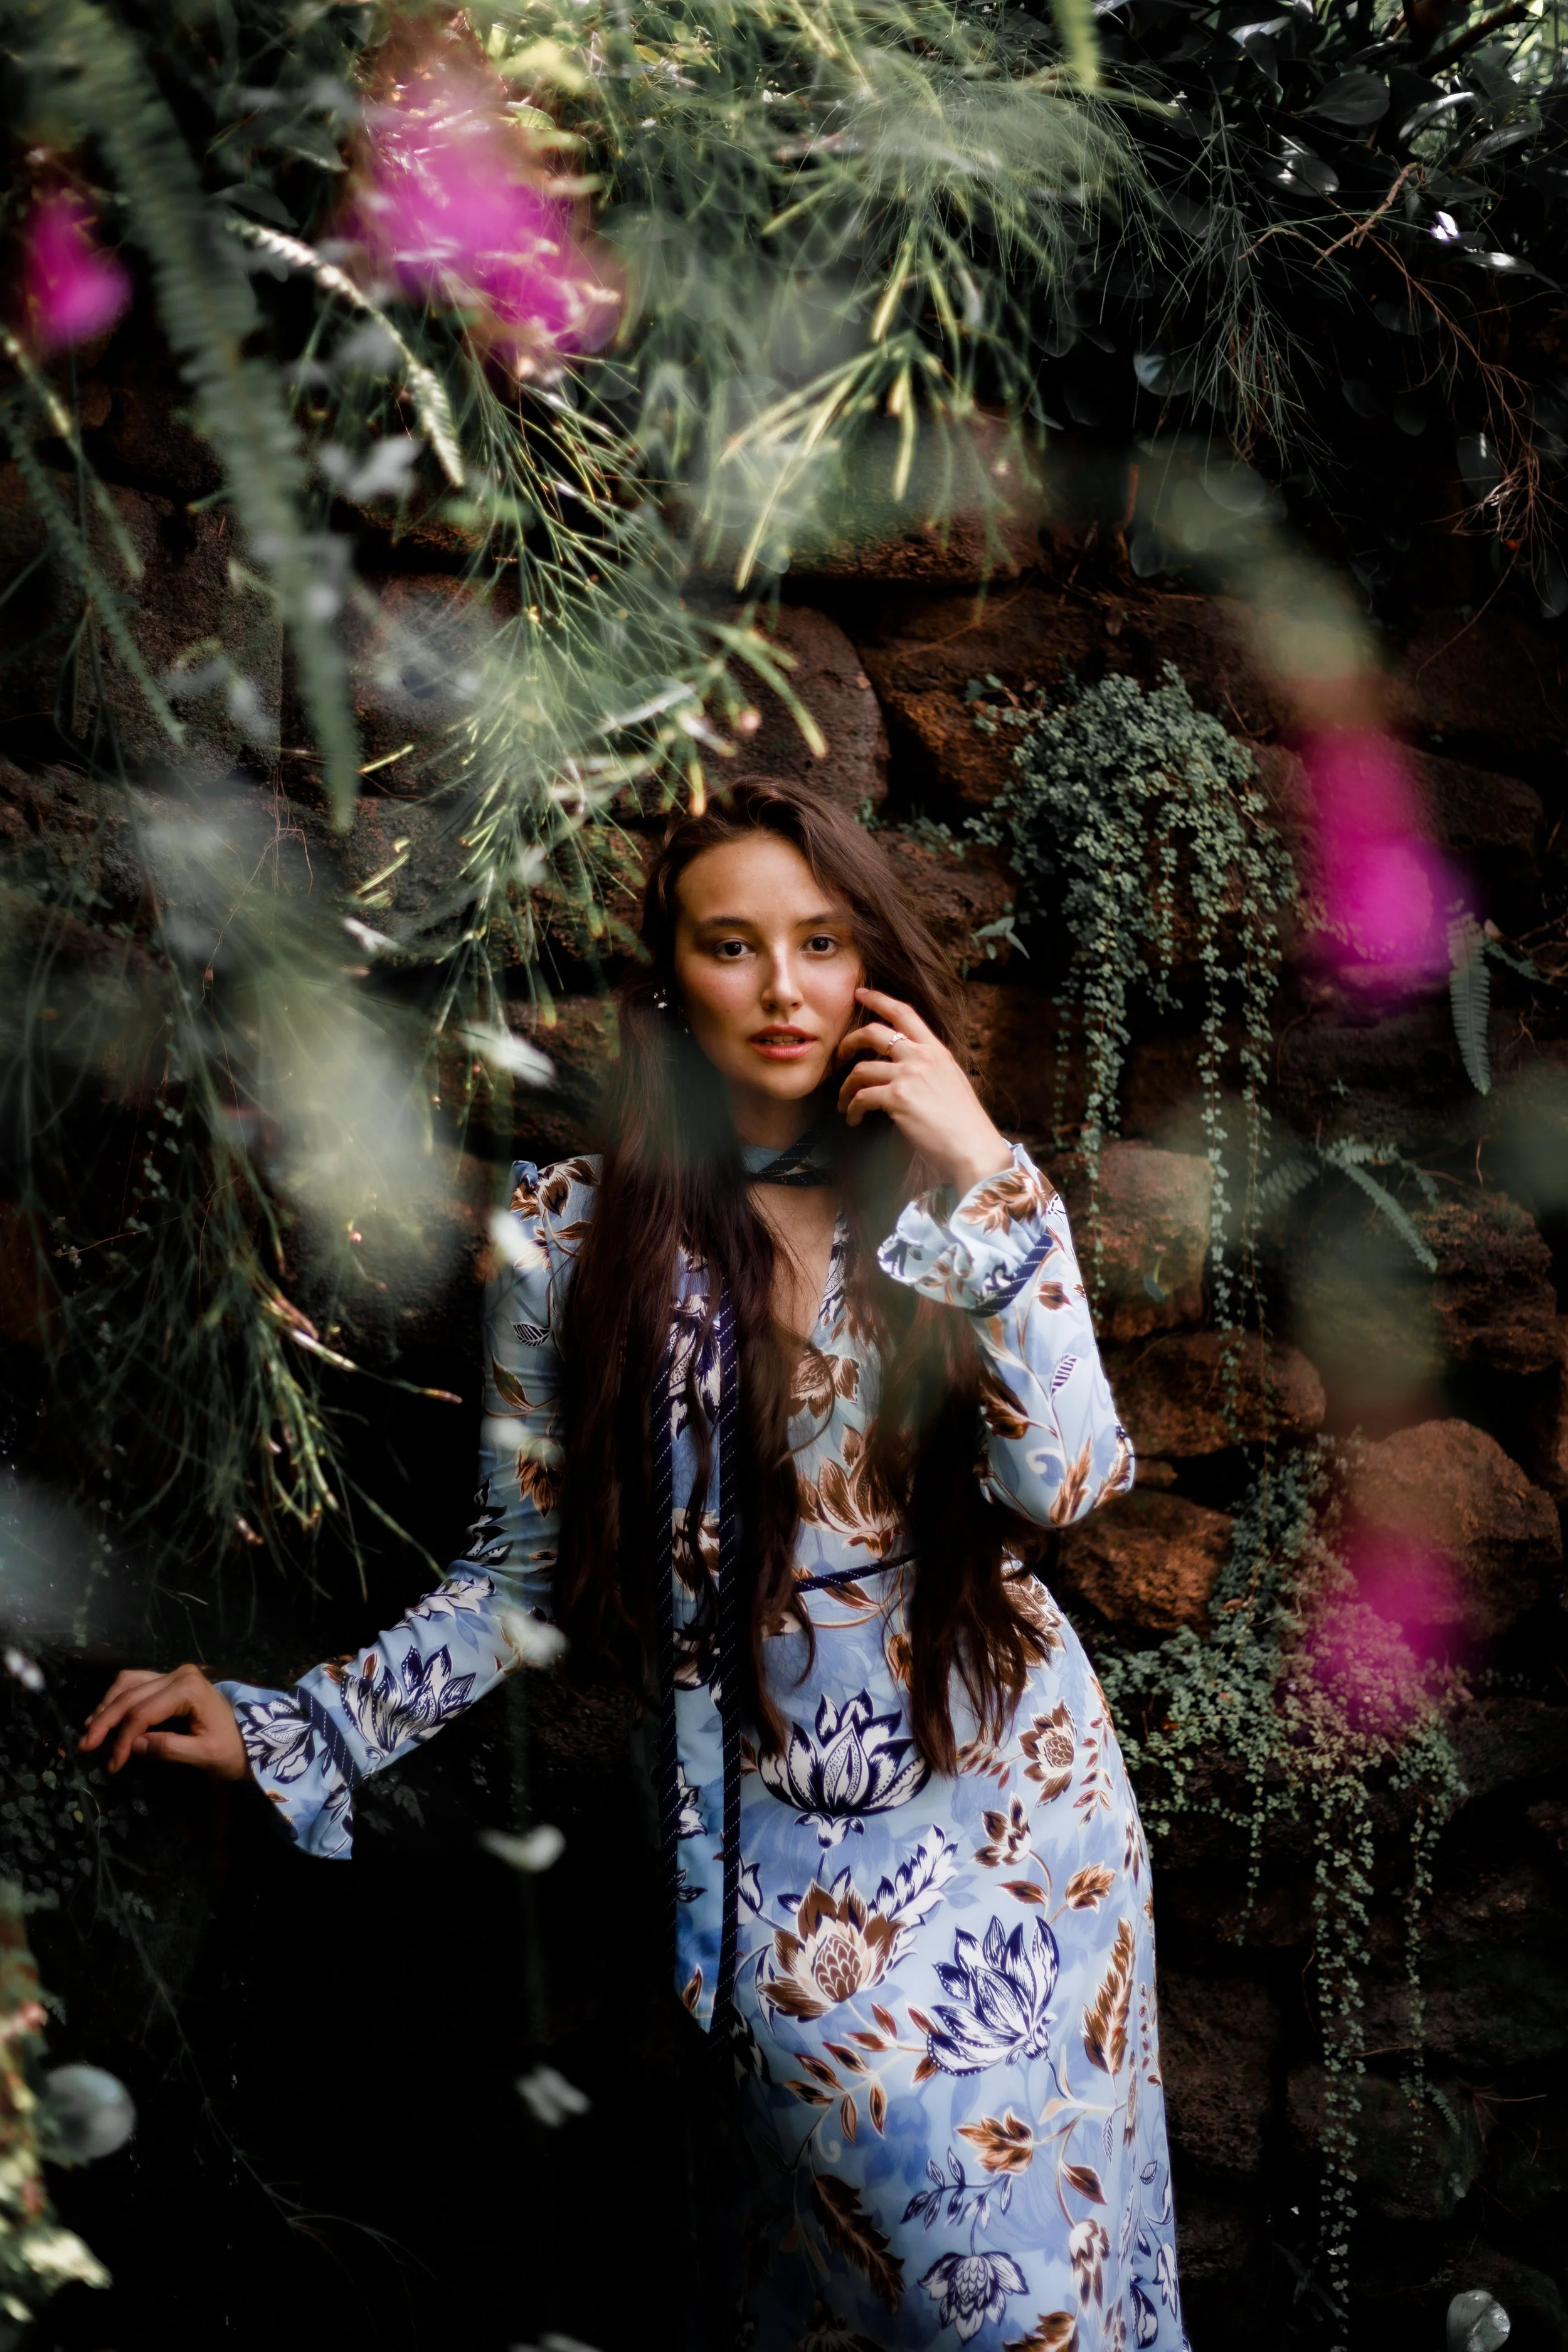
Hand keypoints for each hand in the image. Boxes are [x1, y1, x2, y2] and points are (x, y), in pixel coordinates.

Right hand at [79, 1665, 248, 1780]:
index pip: (143, 1713)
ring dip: (107, 1706)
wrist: (251, 1737)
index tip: (113, 1764)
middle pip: (131, 1696)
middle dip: (105, 1722)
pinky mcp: (170, 1680)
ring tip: (90, 1730)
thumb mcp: (204, 1755)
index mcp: (188, 1689)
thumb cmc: (231, 1748)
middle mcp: (179, 1674)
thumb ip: (169, 1748)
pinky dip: (117, 1699)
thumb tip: (134, 1745)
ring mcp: (174, 1674)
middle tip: (85, 1746)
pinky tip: (104, 1715)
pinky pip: (136, 1683)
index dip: (123, 1739)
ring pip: (128, 1683)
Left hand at [836, 987, 1012, 1197]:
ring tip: (842, 1103)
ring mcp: (909, 1075)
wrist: (973, 1148)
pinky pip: (861, 1097)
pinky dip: (852, 1109)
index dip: (878, 999)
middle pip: (873, 1032)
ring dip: (845, 1088)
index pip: (905, 1012)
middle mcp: (922, 1056)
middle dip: (848, 1042)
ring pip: (861, 1069)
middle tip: (838, 1056)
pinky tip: (853, 1119)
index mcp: (936, 1050)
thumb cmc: (964, 1124)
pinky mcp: (898, 1098)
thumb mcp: (951, 1083)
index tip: (859, 994)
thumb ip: (928, 1069)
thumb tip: (904, 1071)